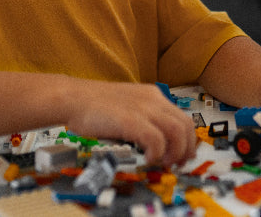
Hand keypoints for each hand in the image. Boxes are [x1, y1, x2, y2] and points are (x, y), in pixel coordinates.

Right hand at [63, 80, 196, 166]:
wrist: (73, 98)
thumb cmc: (94, 106)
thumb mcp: (128, 106)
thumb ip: (144, 118)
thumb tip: (156, 142)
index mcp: (153, 95)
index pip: (183, 117)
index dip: (187, 140)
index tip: (183, 155)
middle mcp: (152, 100)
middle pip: (185, 125)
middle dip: (186, 149)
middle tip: (176, 164)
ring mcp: (143, 108)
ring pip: (177, 131)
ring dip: (174, 152)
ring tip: (163, 163)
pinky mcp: (130, 120)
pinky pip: (156, 139)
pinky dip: (156, 153)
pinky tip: (147, 159)